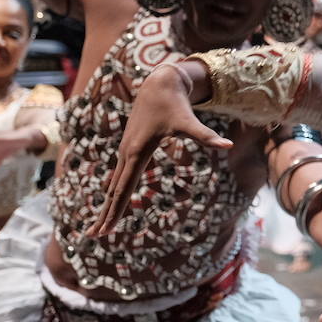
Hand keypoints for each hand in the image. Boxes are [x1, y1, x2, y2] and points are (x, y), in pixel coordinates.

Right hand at [87, 64, 231, 235]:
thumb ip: (206, 136)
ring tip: (99, 226)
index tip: (106, 230)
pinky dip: (112, 192)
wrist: (159, 83)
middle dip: (104, 215)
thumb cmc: (175, 104)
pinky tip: (110, 202)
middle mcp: (126, 153)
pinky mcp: (128, 148)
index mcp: (137, 152)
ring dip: (106, 206)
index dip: (115, 211)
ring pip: (114, 184)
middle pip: (113, 191)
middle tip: (94, 237)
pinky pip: (118, 176)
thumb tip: (227, 144)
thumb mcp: (189, 121)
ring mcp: (125, 151)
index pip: (123, 189)